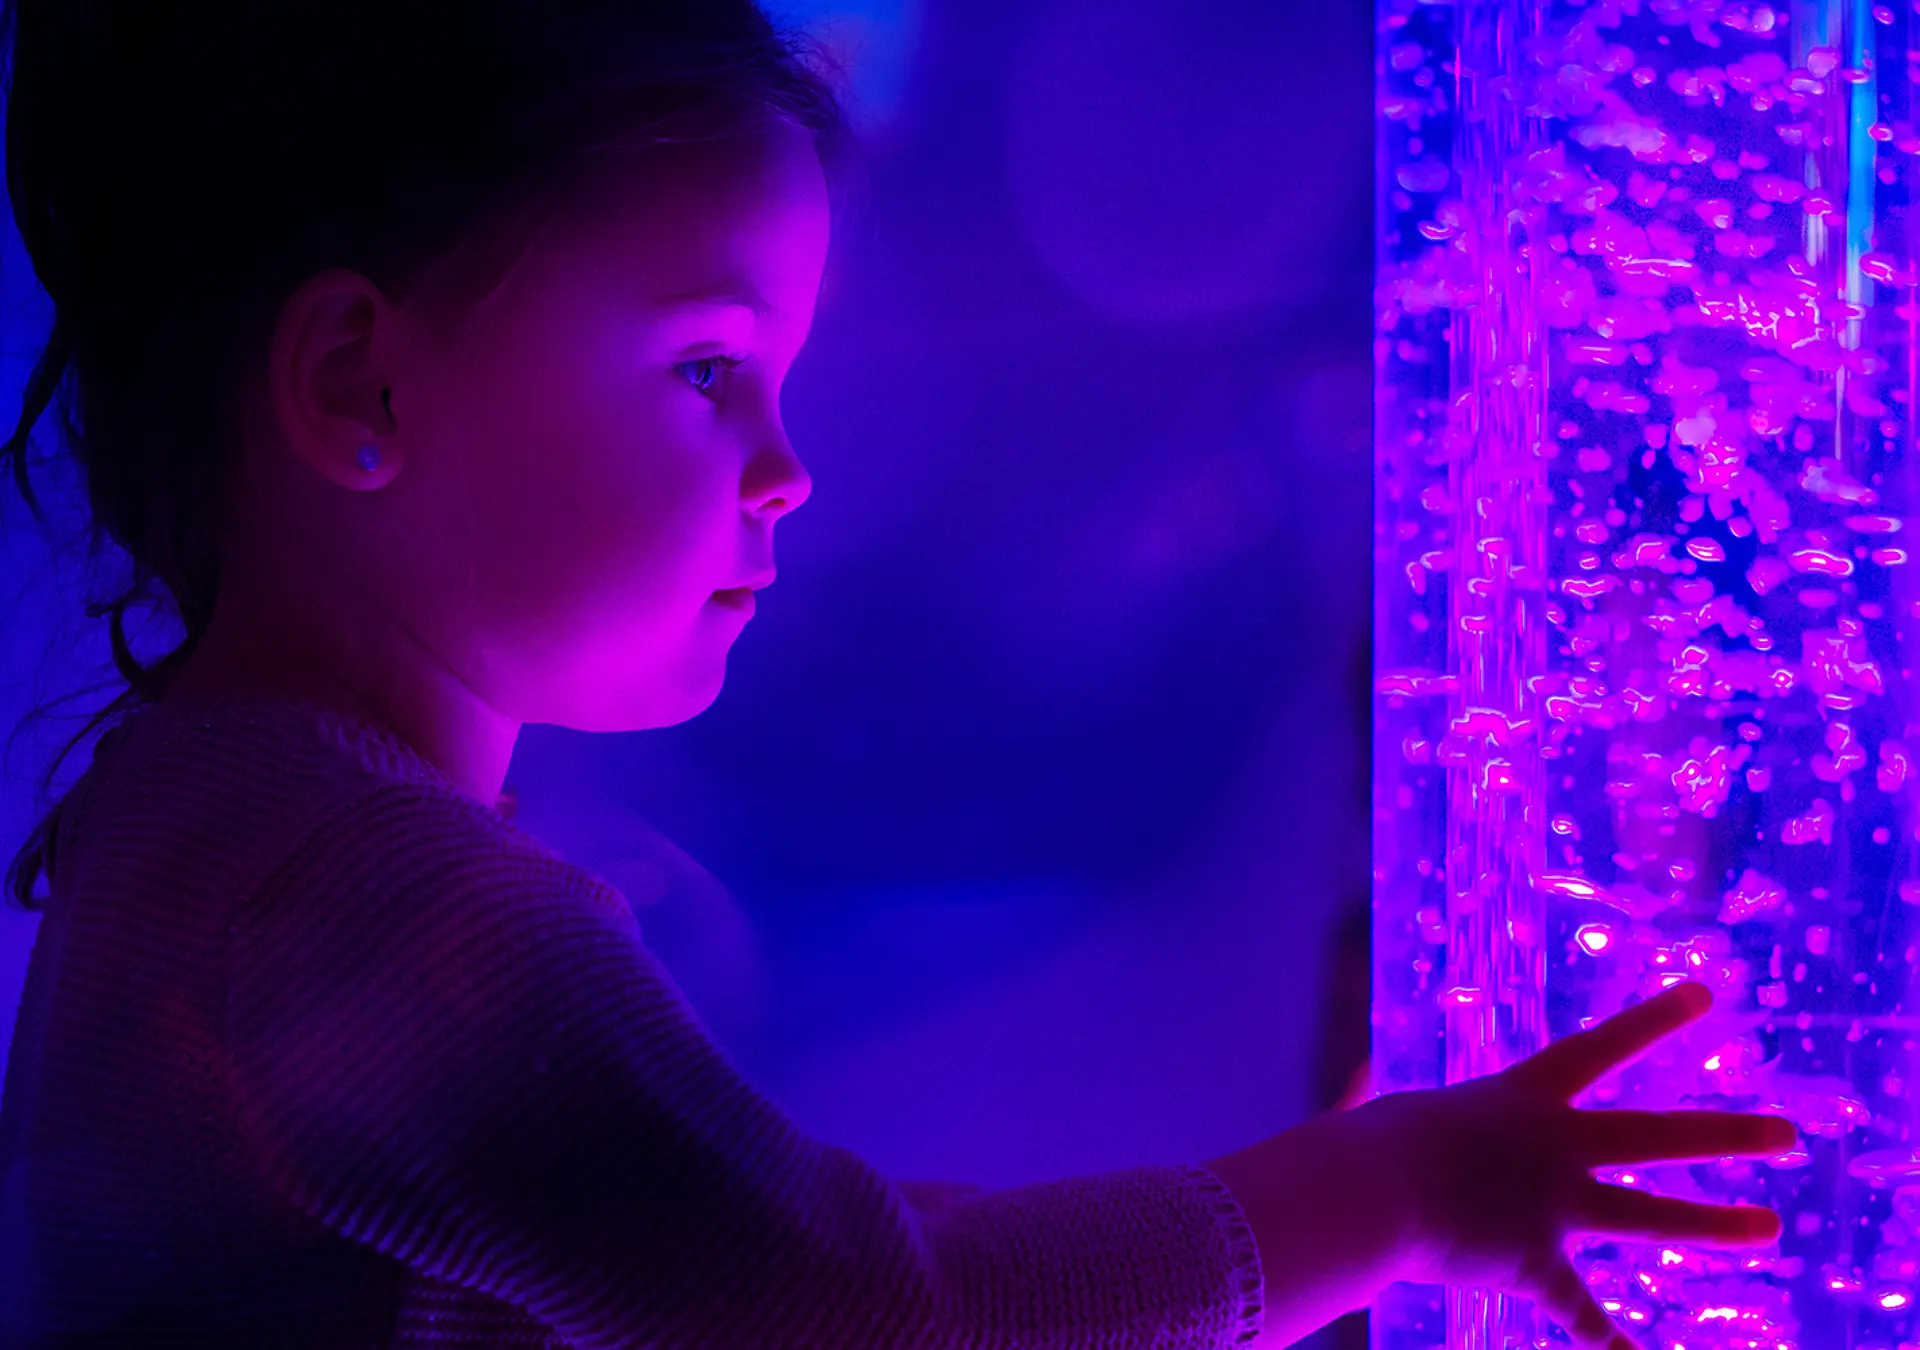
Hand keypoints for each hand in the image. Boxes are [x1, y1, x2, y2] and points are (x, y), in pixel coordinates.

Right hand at [1354, 981, 1793, 1349]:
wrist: (1373, 1192)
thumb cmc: (1367, 1145)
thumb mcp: (1384, 1110)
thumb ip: (1387, 1102)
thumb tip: (1358, 1086)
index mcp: (1519, 1097)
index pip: (1600, 1047)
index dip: (1653, 1020)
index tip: (1706, 997)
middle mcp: (1553, 1146)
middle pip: (1658, 1136)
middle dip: (1727, 1134)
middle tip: (1788, 1133)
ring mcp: (1553, 1205)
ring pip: (1650, 1215)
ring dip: (1713, 1223)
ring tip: (1770, 1227)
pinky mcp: (1536, 1263)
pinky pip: (1580, 1311)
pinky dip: (1608, 1340)